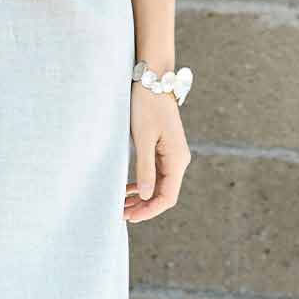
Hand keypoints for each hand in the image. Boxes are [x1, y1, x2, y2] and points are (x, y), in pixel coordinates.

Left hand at [123, 87, 189, 222]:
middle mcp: (178, 160)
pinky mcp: (164, 149)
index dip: (150, 210)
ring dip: (142, 197)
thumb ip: (145, 168)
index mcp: (177, 159)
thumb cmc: (147, 105)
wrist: (154, 80)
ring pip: (158, 185)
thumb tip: (146, 196)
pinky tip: (127, 190)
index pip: (167, 197)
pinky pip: (155, 174)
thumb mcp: (143, 137)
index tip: (130, 218)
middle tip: (120, 215)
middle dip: (143, 207)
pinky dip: (142, 184)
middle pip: (163, 194)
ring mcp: (172, 155)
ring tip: (121, 206)